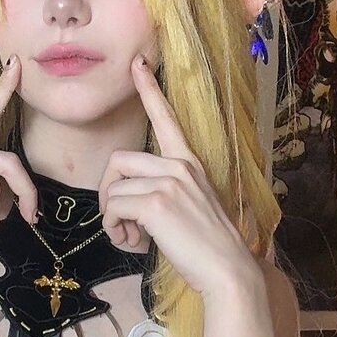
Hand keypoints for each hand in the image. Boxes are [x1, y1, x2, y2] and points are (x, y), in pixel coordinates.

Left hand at [97, 57, 258, 296]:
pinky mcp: (157, 204)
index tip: (136, 65)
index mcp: (189, 164)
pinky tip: (132, 242)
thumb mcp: (190, 210)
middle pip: (117, 161)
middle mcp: (179, 166)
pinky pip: (114, 208)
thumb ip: (163, 197)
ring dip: (111, 218)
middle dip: (107, 193)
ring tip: (129, 238)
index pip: (166, 119)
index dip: (149, 91)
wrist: (229, 270)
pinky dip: (114, 229)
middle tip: (118, 220)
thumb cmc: (209, 248)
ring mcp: (169, 183)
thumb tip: (130, 211)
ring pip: (113, 190)